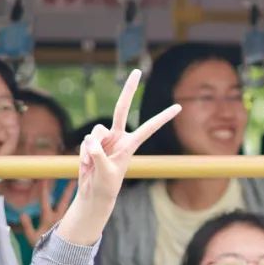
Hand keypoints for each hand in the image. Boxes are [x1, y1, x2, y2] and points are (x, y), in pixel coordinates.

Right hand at [19, 180, 77, 245]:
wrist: (57, 257)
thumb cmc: (43, 245)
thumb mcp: (32, 237)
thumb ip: (27, 226)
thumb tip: (23, 214)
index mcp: (49, 220)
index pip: (45, 203)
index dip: (44, 192)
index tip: (43, 180)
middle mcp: (60, 218)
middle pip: (64, 201)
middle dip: (68, 189)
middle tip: (72, 177)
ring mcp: (66, 219)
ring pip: (72, 204)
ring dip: (75, 194)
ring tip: (79, 182)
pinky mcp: (71, 222)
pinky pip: (76, 210)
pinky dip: (79, 203)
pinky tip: (83, 195)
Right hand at [56, 70, 180, 245]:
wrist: (94, 194)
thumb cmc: (106, 186)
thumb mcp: (105, 173)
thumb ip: (99, 156)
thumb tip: (91, 140)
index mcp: (131, 144)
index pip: (149, 127)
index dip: (163, 117)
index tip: (179, 107)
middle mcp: (119, 136)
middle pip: (122, 108)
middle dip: (129, 89)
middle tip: (137, 70)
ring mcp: (105, 138)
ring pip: (96, 130)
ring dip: (92, 147)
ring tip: (93, 163)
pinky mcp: (92, 142)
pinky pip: (86, 141)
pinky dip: (84, 154)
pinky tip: (87, 164)